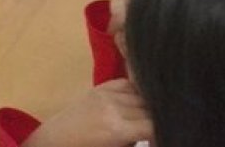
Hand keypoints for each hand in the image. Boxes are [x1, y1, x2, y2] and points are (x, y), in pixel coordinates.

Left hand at [24, 80, 152, 146]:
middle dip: (158, 118)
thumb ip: (136, 140)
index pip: (152, 125)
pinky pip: (126, 84)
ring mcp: (105, 94)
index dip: (163, 131)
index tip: (167, 134)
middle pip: (149, 109)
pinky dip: (137, 92)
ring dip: (149, 105)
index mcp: (117, 129)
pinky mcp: (99, 88)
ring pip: (141, 95)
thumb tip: (157, 133)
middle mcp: (113, 108)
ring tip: (153, 114)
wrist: (57, 139)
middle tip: (161, 125)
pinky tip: (141, 101)